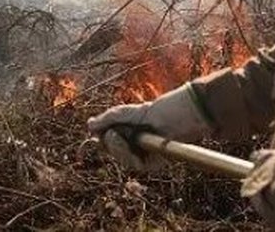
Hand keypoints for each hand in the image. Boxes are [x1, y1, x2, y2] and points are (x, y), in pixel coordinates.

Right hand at [87, 84, 210, 169]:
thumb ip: (109, 119)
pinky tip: (126, 144)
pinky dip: (126, 155)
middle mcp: (137, 144)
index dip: (103, 138)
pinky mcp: (154, 163)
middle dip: (108, 143)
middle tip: (111, 133)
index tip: (97, 130)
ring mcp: (145, 154)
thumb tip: (89, 126)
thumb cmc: (161, 109)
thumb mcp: (130, 112)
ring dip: (116, 149)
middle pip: (113, 151)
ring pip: (122, 159)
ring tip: (117, 136)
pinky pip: (134, 164)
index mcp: (132, 131)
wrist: (184, 114)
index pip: (110, 140)